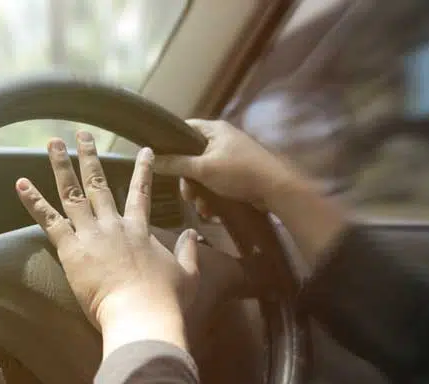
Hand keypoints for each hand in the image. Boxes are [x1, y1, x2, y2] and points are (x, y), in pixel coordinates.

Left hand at [15, 131, 199, 356]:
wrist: (140, 313)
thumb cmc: (165, 299)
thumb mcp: (188, 274)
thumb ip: (189, 252)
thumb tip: (192, 234)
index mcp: (140, 230)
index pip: (141, 193)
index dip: (143, 171)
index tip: (144, 151)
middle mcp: (114, 224)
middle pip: (98, 184)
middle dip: (90, 157)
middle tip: (82, 135)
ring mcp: (91, 233)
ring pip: (72, 193)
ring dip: (61, 166)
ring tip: (53, 143)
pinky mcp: (71, 248)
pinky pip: (48, 219)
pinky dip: (34, 201)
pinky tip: (21, 183)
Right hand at [154, 119, 305, 216]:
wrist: (276, 189)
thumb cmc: (238, 172)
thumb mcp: (203, 168)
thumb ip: (177, 164)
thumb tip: (152, 159)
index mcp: (214, 129)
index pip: (184, 128)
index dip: (170, 142)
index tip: (161, 160)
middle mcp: (222, 139)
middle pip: (192, 156)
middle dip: (187, 179)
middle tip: (187, 195)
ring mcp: (232, 156)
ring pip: (204, 173)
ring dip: (200, 192)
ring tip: (202, 208)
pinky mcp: (239, 173)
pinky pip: (218, 182)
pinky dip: (213, 195)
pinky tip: (213, 211)